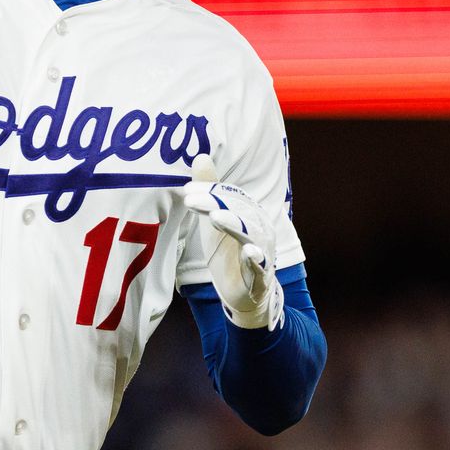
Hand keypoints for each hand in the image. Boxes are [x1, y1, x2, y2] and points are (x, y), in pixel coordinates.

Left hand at [180, 155, 284, 329]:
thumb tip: (200, 156)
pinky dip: (256, 257)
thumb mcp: (215, 218)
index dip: (210, 191)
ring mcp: (262, 251)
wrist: (246, 293)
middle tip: (190, 199)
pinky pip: (261, 264)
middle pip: (238, 211)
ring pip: (250, 234)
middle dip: (215, 203)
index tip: (187, 190)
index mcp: (248, 213)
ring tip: (216, 217)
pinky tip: (248, 251)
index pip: (230, 196)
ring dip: (233, 224)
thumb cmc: (229, 250)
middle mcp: (259, 228)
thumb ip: (210, 190)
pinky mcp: (261, 275)